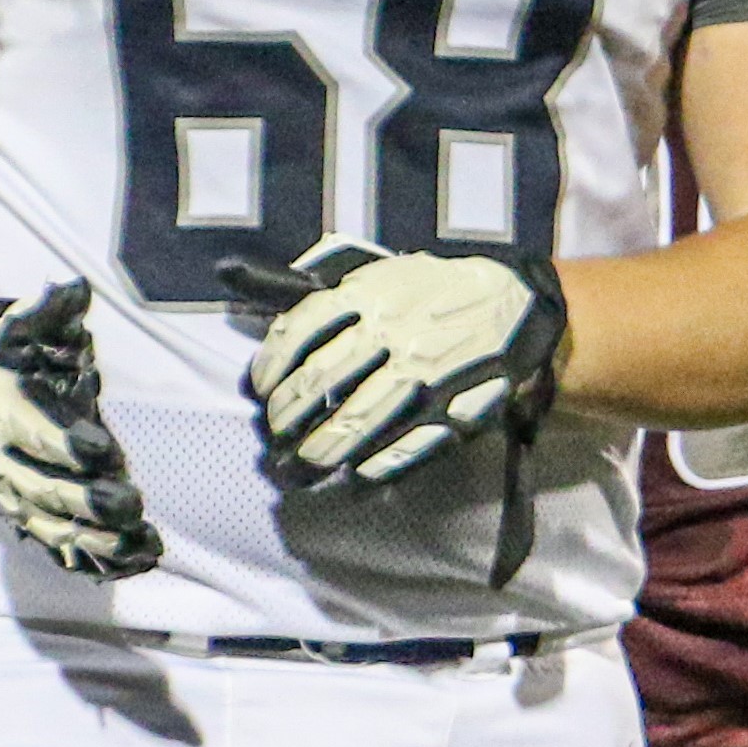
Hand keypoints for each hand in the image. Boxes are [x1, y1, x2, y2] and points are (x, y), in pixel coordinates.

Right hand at [0, 282, 162, 578]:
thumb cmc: (11, 355)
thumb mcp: (25, 325)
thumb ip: (50, 310)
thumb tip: (73, 290)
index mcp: (4, 413)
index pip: (36, 434)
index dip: (68, 444)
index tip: (105, 449)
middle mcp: (4, 462)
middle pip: (45, 490)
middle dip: (88, 501)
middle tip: (131, 504)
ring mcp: (17, 494)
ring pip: (54, 527)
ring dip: (97, 540)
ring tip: (141, 546)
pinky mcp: (32, 514)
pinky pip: (61, 544)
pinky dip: (94, 559)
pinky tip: (134, 563)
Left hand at [220, 238, 565, 488]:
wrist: (519, 308)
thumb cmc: (434, 291)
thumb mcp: (378, 274)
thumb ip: (314, 285)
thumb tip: (228, 272)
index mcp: (371, 293)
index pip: (299, 330)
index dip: (269, 366)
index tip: (259, 389)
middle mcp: (393, 332)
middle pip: (319, 383)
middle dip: (286, 416)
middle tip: (274, 434)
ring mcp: (423, 375)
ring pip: (354, 422)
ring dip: (318, 450)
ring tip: (299, 465)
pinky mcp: (452, 409)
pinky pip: (403, 447)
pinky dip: (372, 466)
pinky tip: (353, 474)